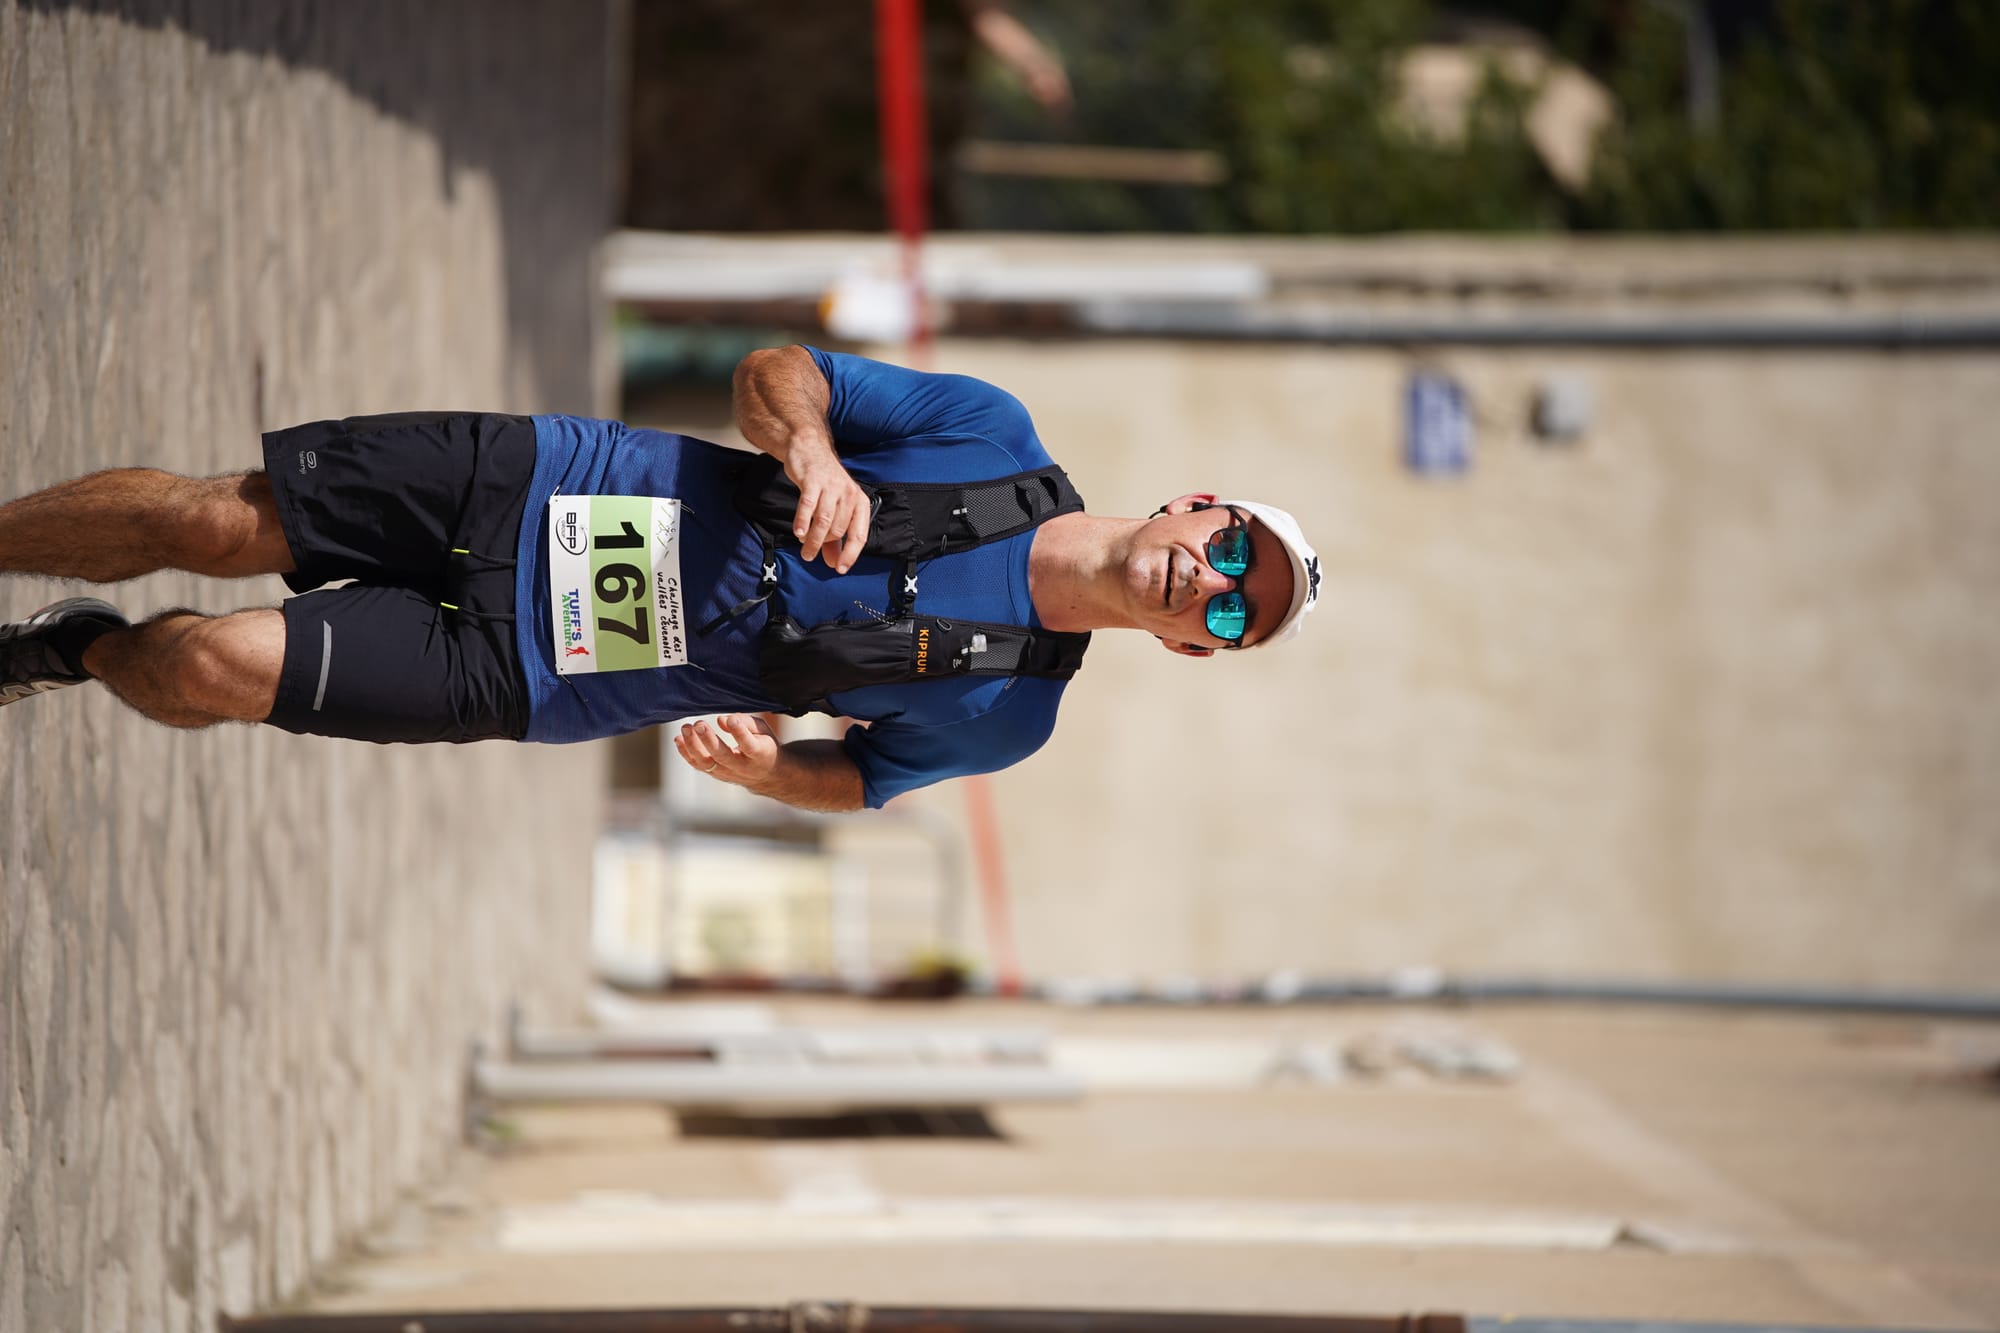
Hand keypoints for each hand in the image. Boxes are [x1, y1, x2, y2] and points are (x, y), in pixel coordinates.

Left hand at [673, 713, 779, 787]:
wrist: (766, 775)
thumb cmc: (764, 746)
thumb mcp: (764, 731)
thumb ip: (746, 723)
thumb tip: (722, 720)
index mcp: (760, 754)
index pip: (749, 745)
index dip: (740, 732)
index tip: (731, 720)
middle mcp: (742, 767)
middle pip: (723, 756)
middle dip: (709, 740)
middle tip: (699, 724)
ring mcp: (727, 773)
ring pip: (706, 763)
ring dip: (693, 746)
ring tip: (686, 728)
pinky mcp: (715, 774)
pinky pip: (698, 765)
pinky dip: (686, 753)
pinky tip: (679, 739)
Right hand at [785, 440, 870, 572]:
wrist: (809, 449)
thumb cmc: (823, 482)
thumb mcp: (834, 507)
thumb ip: (834, 538)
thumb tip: (834, 563)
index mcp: (859, 502)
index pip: (859, 534)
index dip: (850, 554)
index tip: (840, 569)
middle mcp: (849, 494)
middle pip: (838, 530)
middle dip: (824, 546)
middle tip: (810, 552)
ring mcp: (832, 486)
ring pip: (824, 522)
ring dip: (813, 540)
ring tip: (804, 550)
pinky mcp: (813, 481)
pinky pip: (808, 507)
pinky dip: (803, 522)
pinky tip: (798, 532)